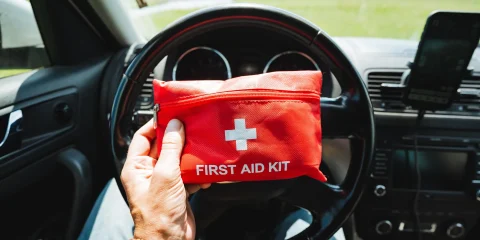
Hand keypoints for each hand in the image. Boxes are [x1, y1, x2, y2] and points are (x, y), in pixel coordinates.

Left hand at [121, 119, 209, 239]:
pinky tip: (206, 171)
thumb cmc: (158, 213)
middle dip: (179, 138)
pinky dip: (198, 171)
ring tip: (202, 146)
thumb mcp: (165, 174)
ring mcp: (165, 181)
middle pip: (164, 146)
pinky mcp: (179, 189)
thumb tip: (174, 125)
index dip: (156, 124)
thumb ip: (171, 148)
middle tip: (192, 126)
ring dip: (191, 154)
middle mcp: (149, 172)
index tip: (172, 114)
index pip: (143, 137)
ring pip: (178, 159)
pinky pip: (189, 173)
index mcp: (137, 167)